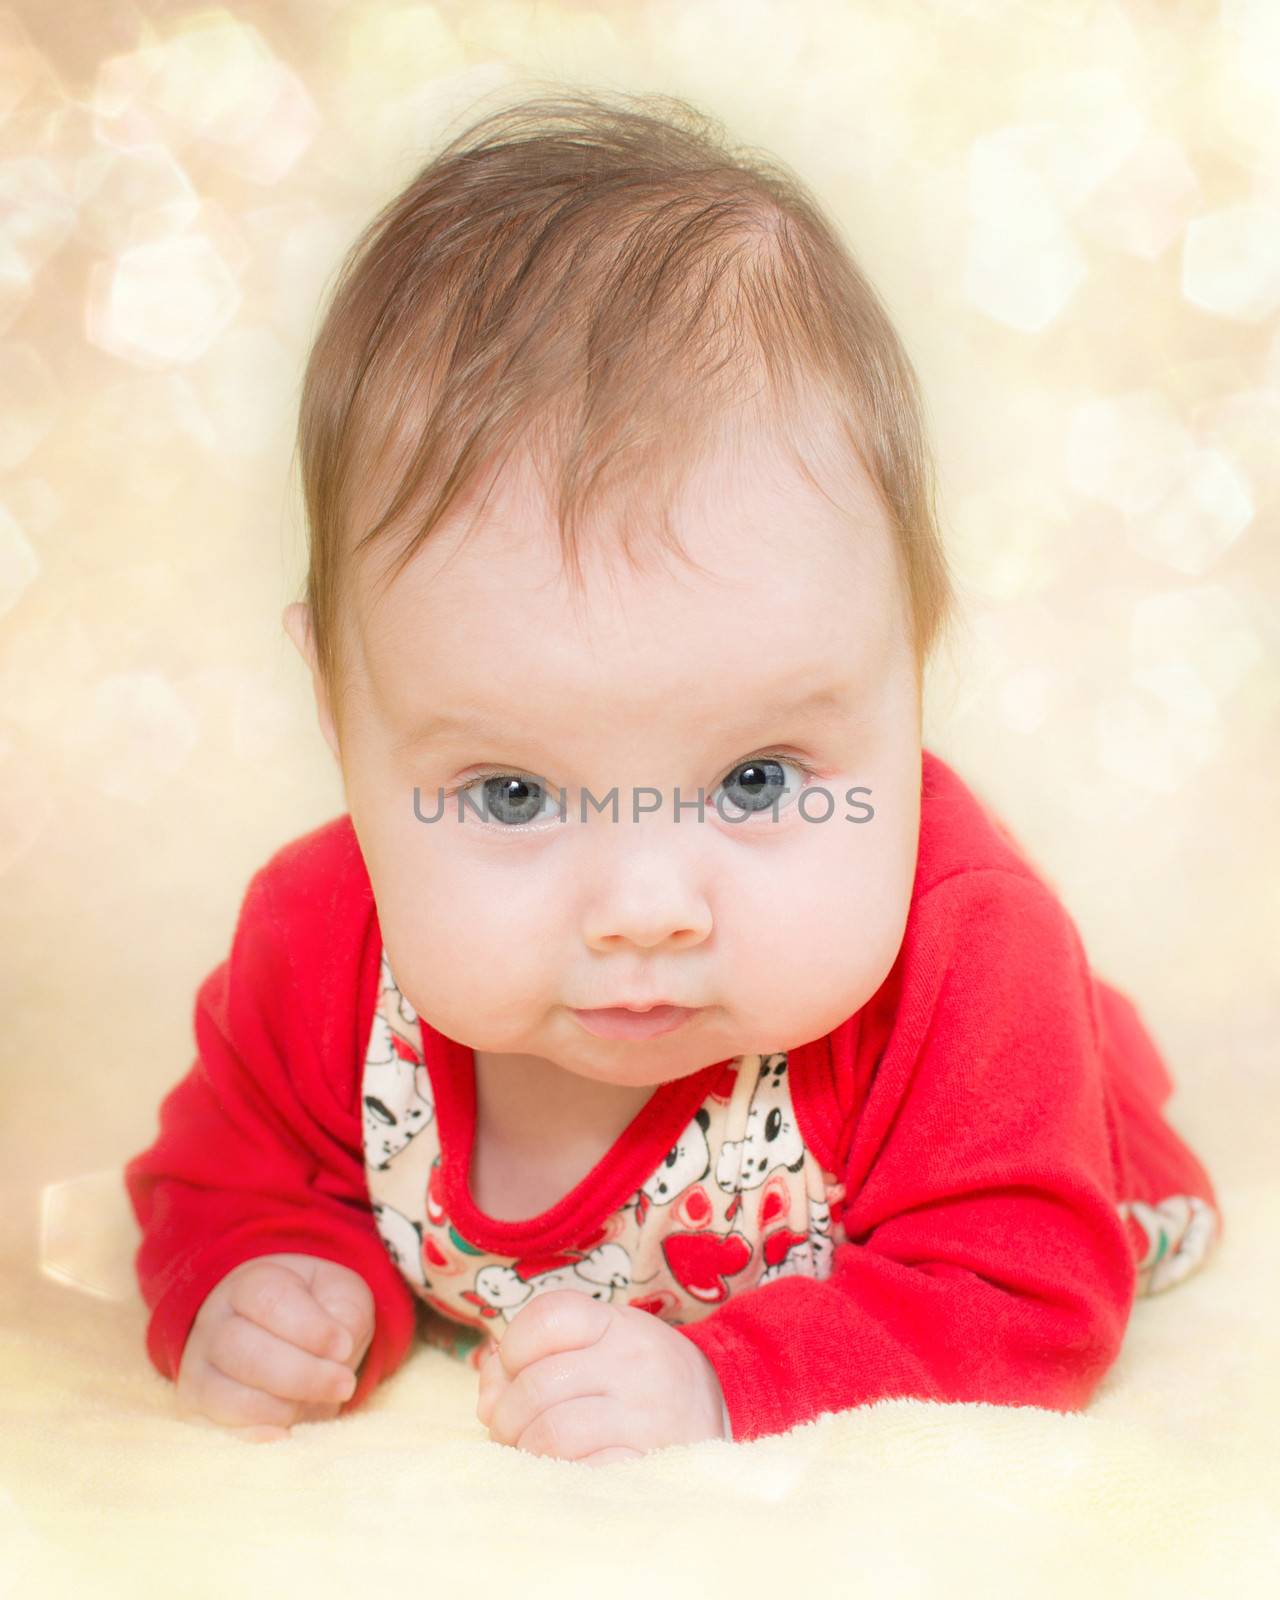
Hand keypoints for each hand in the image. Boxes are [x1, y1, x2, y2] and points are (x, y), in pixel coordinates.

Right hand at [176, 1252, 374, 1442]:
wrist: (290, 1339)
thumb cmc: (318, 1311)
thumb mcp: (341, 1295)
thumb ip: (346, 1312)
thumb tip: (336, 1353)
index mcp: (250, 1285)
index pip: (269, 1300)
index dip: (310, 1327)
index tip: (344, 1347)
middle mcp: (215, 1325)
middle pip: (244, 1351)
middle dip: (302, 1375)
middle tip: (344, 1383)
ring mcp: (200, 1370)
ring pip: (229, 1397)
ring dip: (284, 1407)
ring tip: (318, 1402)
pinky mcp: (198, 1412)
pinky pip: (220, 1433)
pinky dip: (257, 1437)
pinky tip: (288, 1433)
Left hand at [475, 1290, 728, 1466]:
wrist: (718, 1405)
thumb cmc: (636, 1373)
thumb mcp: (598, 1341)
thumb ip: (536, 1356)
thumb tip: (487, 1398)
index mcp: (615, 1324)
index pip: (548, 1318)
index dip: (513, 1347)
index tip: (512, 1368)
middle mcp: (632, 1363)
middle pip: (538, 1384)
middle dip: (506, 1413)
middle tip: (507, 1428)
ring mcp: (643, 1415)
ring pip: (553, 1432)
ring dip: (525, 1448)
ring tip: (528, 1451)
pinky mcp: (648, 1462)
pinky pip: (583, 1472)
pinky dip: (557, 1474)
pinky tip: (559, 1470)